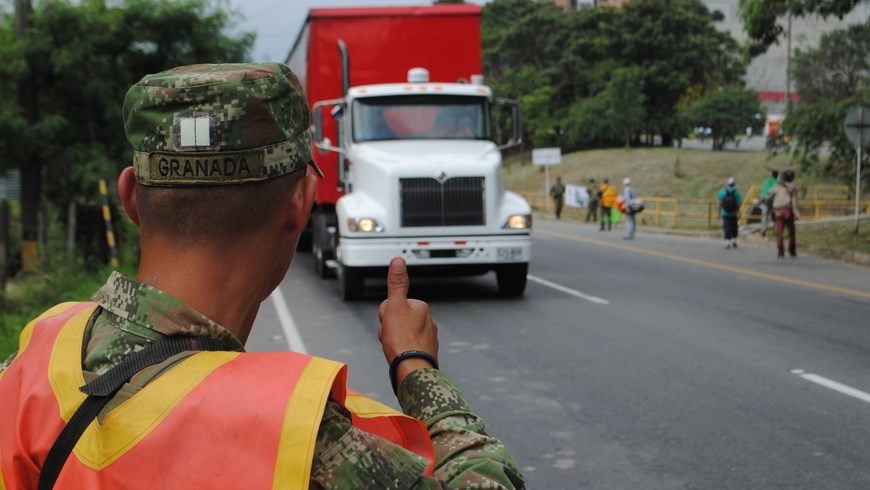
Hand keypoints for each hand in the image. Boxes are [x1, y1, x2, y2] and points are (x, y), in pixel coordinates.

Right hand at [378, 257, 438, 388]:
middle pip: (396, 320)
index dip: (385, 315)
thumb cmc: (402, 339)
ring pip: (399, 334)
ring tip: (395, 348)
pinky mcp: (425, 352)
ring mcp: (428, 337)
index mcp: (421, 307)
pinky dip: (401, 351)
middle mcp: (428, 320)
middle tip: (391, 337)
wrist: (412, 370)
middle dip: (389, 328)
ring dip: (392, 340)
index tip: (390, 324)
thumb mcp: (395, 306)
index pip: (393, 305)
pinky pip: (406, 347)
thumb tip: (398, 260)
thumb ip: (396, 283)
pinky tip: (401, 356)